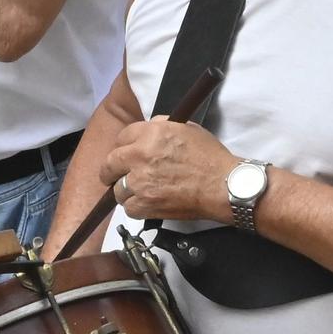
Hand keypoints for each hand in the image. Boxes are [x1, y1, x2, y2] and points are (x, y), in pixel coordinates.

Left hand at [99, 117, 239, 223]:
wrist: (222, 185)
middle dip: (110, 170)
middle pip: (110, 163)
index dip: (123, 145)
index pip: (122, 136)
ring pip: (117, 189)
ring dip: (126, 191)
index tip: (124, 154)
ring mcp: (140, 181)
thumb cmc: (210, 156)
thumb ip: (161, 125)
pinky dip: (136, 207)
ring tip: (139, 192)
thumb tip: (148, 128)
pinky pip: (128, 208)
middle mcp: (141, 155)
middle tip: (113, 175)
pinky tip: (147, 203)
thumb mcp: (187, 128)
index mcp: (151, 133)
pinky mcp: (145, 204)